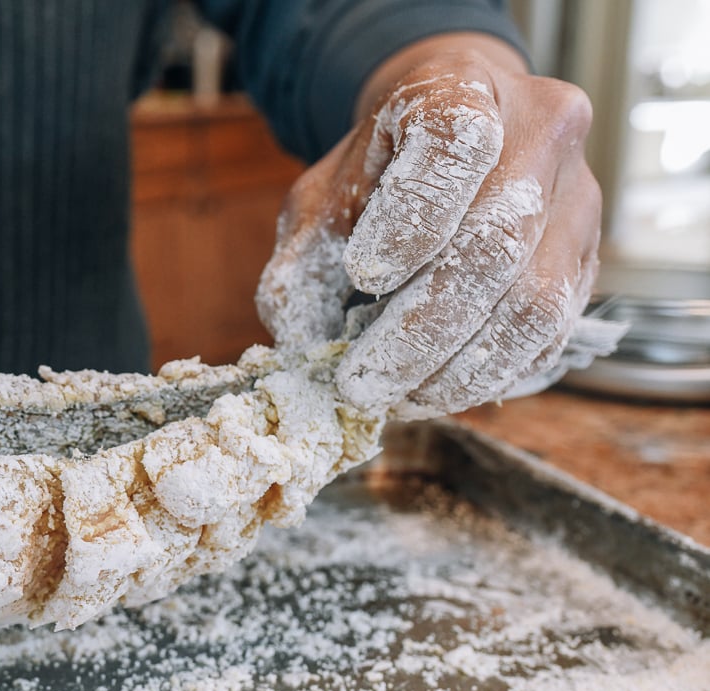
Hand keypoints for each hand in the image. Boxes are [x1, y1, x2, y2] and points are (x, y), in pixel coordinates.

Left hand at [257, 35, 600, 418]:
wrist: (450, 143)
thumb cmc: (377, 175)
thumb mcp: (321, 203)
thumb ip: (303, 266)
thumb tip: (309, 350)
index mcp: (464, 89)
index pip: (453, 142)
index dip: (411, 217)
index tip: (364, 275)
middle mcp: (541, 132)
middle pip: (496, 241)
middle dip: (421, 331)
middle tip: (364, 383)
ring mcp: (578, 195)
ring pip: (535, 300)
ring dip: (459, 369)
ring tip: (400, 397)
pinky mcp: (589, 257)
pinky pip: (553, 332)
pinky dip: (493, 374)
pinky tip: (441, 390)